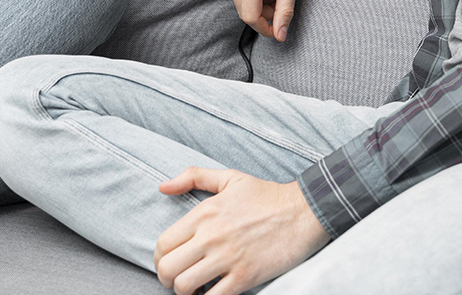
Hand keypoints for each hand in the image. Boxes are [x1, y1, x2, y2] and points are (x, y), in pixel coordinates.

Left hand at [155, 167, 328, 294]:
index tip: (168, 261)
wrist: (302, 212)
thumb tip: (162, 186)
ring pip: (185, 286)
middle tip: (177, 278)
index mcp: (204, 213)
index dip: (159, 258)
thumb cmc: (265, 195)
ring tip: (194, 287)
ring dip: (184, 292)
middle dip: (167, 278)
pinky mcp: (245, 277)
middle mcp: (210, 236)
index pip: (163, 243)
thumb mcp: (228, 178)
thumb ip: (193, 177)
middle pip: (168, 268)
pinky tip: (213, 292)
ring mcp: (227, 258)